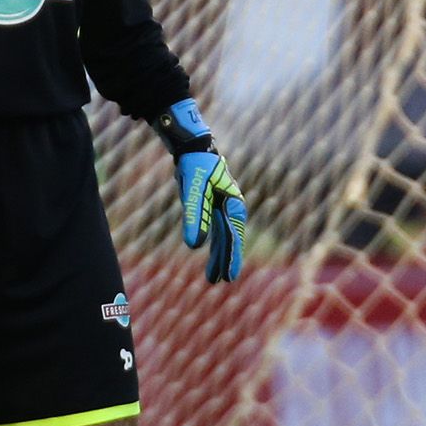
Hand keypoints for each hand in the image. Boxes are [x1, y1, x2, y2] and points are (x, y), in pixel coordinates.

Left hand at [151, 99, 246, 283]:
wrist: (192, 145)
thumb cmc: (194, 165)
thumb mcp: (192, 191)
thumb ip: (195, 217)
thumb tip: (194, 246)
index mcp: (233, 202)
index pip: (233, 235)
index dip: (231, 256)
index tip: (229, 276)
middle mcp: (231, 205)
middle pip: (230, 238)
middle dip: (226, 259)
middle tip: (223, 280)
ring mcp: (222, 204)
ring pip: (223, 235)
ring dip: (219, 254)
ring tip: (215, 276)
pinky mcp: (212, 203)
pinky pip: (216, 227)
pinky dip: (213, 241)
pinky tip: (208, 252)